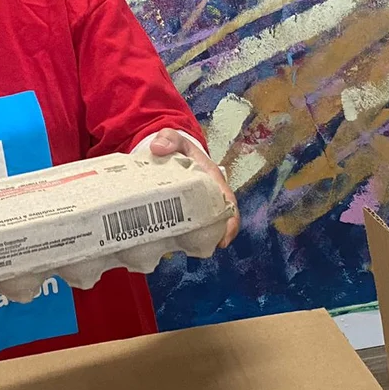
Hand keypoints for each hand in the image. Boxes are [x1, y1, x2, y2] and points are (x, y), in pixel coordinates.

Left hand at [144, 129, 239, 248]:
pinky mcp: (182, 209)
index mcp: (211, 179)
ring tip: (184, 251)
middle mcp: (207, 195)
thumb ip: (168, 138)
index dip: (230, 221)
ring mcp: (195, 204)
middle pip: (217, 219)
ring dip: (197, 239)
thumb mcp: (174, 138)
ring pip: (202, 225)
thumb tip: (158, 148)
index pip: (228, 202)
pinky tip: (170, 245)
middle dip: (213, 236)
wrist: (166, 151)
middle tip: (201, 251)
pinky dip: (181, 236)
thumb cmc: (176, 147)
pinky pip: (185, 225)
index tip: (224, 238)